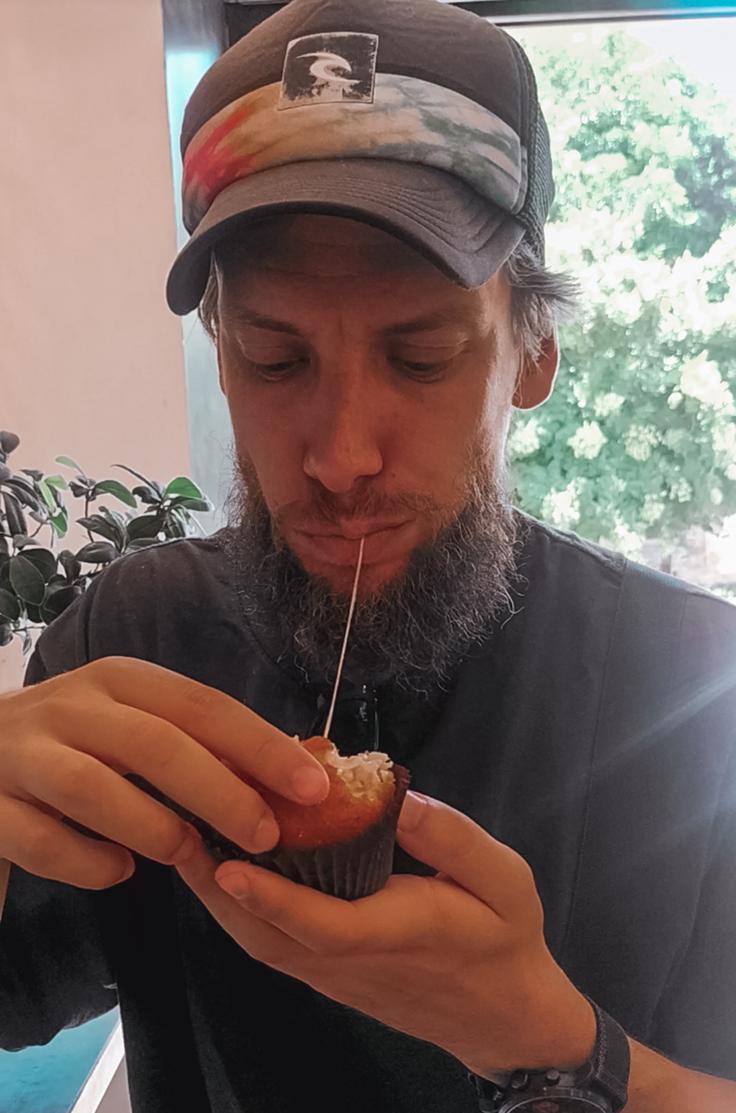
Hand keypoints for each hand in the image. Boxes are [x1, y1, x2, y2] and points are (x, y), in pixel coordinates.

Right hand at [0, 657, 328, 889]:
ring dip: (152, 828)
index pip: (204, 706)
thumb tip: (300, 769)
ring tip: (187, 855)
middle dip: (220, 792)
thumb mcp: (135, 723)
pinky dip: (88, 862)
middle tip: (266, 836)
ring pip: (93, 788)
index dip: (262, 746)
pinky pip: (41, 839)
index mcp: (121, 681)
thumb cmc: (79, 741)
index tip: (313, 786)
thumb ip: (201, 743)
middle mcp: (72, 706)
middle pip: (156, 744)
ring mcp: (24, 752)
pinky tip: (118, 871)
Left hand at [175, 789, 595, 1077]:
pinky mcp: (330, 976)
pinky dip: (240, 910)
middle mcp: (351, 960)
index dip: (271, 895)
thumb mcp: (504, 878)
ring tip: (189, 842)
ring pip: (261, 944)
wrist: (506, 1018)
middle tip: (181, 829)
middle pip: (268, 936)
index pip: (321, 922)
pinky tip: (226, 871)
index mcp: (396, 932)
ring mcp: (334, 975)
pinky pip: (272, 946)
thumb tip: (400, 797)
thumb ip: (452, 839)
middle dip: (218, 889)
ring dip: (219, 899)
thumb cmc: (507, 937)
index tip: (227, 861)